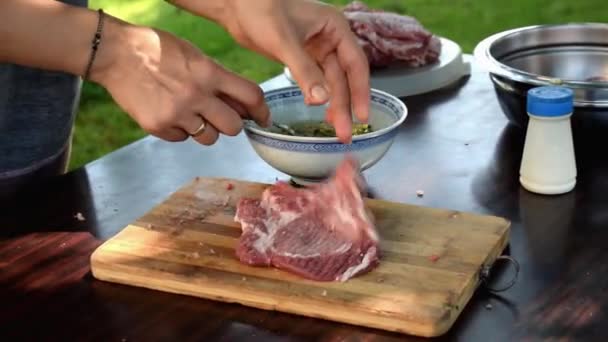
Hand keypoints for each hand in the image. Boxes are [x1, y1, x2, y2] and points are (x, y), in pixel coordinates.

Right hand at [90, 17, 269, 144]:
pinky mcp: (158, 126)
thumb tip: (242, 105)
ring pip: (209, 139)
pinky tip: (169, 112)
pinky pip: (182, 139)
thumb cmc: (157, 50)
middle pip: (233, 127)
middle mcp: (196, 95)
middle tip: (220, 117)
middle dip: (231, 124)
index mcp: (209, 73)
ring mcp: (176, 113)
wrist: (116, 53)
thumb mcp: (195, 56)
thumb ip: (219, 80)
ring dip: (205, 130)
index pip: (251, 96)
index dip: (262, 111)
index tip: (263, 118)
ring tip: (190, 112)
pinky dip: (179, 131)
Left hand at [171, 0, 369, 142]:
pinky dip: (318, 96)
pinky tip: (320, 111)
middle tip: (345, 133)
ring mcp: (317, 49)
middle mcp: (330, 38)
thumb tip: (322, 100)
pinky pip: (316, 81)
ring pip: (330, 82)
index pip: (356, 64)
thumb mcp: (283, 42)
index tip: (362, 116)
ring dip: (333, 104)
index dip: (360, 91)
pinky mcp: (302, 58)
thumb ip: (304, 71)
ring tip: (335, 129)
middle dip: (344, 105)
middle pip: (343, 77)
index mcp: (335, 28)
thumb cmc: (260, 10)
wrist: (234, 5)